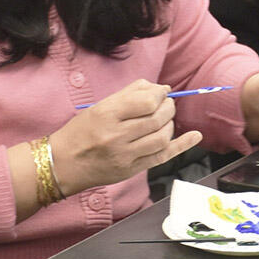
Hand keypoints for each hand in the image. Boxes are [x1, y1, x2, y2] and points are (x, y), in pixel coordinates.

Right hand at [51, 79, 202, 193]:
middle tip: (166, 104)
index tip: (160, 92)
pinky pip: (162, 157)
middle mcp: (116, 136)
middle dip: (168, 107)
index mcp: (107, 115)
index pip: (147, 102)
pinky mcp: (131, 170)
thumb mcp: (100, 105)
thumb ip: (130, 93)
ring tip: (164, 119)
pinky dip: (182, 146)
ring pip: (162, 138)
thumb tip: (161, 87)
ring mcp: (125, 156)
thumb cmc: (81, 131)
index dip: (160, 94)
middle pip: (157, 119)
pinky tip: (195, 136)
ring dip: (170, 124)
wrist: (62, 164)